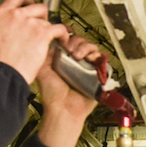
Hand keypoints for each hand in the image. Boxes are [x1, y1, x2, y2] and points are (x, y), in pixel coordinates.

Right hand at [0, 0, 56, 83]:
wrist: (7, 72)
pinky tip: (61, 39)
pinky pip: (59, 28)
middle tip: (40, 26)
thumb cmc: (1, 58)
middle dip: (41, 16)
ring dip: (48, 29)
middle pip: (37, 6)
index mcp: (2, 13)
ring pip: (47, 20)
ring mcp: (30, 22)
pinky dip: (63, 35)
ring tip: (47, 39)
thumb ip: (4, 20)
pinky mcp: (43, 32)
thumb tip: (11, 17)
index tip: (31, 4)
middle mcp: (16, 14)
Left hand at [37, 32, 107, 146]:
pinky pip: (102, 59)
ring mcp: (88, 67)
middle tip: (70, 50)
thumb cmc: (52, 94)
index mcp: (64, 59)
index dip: (68, 37)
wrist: (63, 109)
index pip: (69, 40)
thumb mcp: (43, 70)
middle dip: (76, 42)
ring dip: (85, 47)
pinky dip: (97, 55)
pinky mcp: (98, 74)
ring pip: (92, 48)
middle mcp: (77, 62)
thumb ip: (44, 54)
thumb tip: (47, 39)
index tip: (63, 42)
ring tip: (78, 56)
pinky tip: (89, 59)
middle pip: (81, 41)